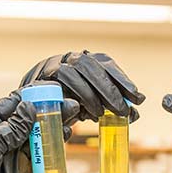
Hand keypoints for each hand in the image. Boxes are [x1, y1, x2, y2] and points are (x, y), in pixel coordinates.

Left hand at [0, 93, 78, 172]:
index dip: (30, 97)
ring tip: (73, 115)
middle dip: (48, 111)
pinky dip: (53, 147)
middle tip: (68, 103)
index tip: (50, 91)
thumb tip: (29, 109)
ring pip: (37, 137)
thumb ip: (10, 127)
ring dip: (54, 127)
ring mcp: (11, 156)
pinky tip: (65, 135)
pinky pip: (41, 157)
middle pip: (28, 120)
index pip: (11, 105)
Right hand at [21, 51, 144, 121]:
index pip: (106, 63)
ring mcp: (54, 64)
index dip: (123, 80)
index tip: (138, 98)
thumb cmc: (67, 103)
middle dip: (109, 88)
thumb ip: (111, 107)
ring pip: (74, 70)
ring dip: (89, 93)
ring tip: (100, 114)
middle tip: (122, 110)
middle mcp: (71, 58)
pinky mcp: (40, 76)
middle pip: (91, 65)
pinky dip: (70, 96)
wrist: (33, 103)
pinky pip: (56, 82)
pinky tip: (80, 112)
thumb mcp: (92, 106)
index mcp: (86, 61)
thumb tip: (135, 114)